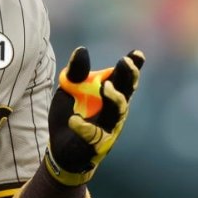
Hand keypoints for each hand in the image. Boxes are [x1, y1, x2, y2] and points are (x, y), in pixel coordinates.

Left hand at [45, 47, 144, 184]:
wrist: (60, 148)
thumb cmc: (70, 114)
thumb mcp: (69, 90)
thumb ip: (76, 72)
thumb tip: (82, 50)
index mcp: (110, 95)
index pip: (123, 78)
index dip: (132, 66)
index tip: (137, 54)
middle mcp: (115, 110)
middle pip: (126, 92)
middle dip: (128, 77)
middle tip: (125, 62)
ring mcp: (109, 128)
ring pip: (117, 113)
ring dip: (114, 99)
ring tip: (105, 86)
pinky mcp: (97, 145)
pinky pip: (95, 136)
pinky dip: (84, 128)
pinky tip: (73, 120)